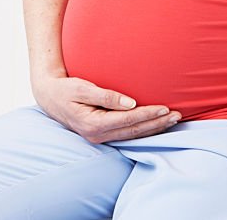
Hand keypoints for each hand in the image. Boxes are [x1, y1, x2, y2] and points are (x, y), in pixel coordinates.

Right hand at [32, 74, 180, 143]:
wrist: (49, 97)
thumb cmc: (65, 89)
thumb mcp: (82, 88)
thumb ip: (106, 95)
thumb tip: (130, 103)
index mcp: (93, 124)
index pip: (128, 120)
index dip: (148, 114)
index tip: (165, 107)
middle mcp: (97, 135)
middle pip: (134, 131)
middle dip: (157, 124)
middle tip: (177, 115)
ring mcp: (100, 137)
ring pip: (133, 135)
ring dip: (154, 128)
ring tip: (173, 120)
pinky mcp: (103, 134)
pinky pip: (127, 134)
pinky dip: (144, 129)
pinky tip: (156, 124)